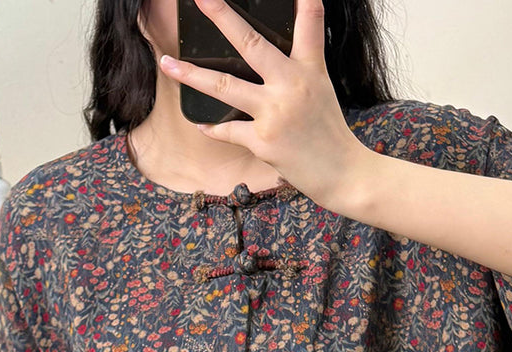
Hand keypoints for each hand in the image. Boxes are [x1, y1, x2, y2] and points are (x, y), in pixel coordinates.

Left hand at [158, 0, 371, 208]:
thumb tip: (268, 60)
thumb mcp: (321, 91)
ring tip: (168, 62)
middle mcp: (291, 86)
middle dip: (222, 17)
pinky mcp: (263, 141)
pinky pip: (228, 130)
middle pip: (251, 44)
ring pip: (223, 87)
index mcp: (310, 70)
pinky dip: (212, 129)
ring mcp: (275, 113)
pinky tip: (201, 124)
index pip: (309, 26)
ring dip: (191, 75)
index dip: (305, 2)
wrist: (343, 173)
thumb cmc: (330, 134)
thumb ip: (298, 70)